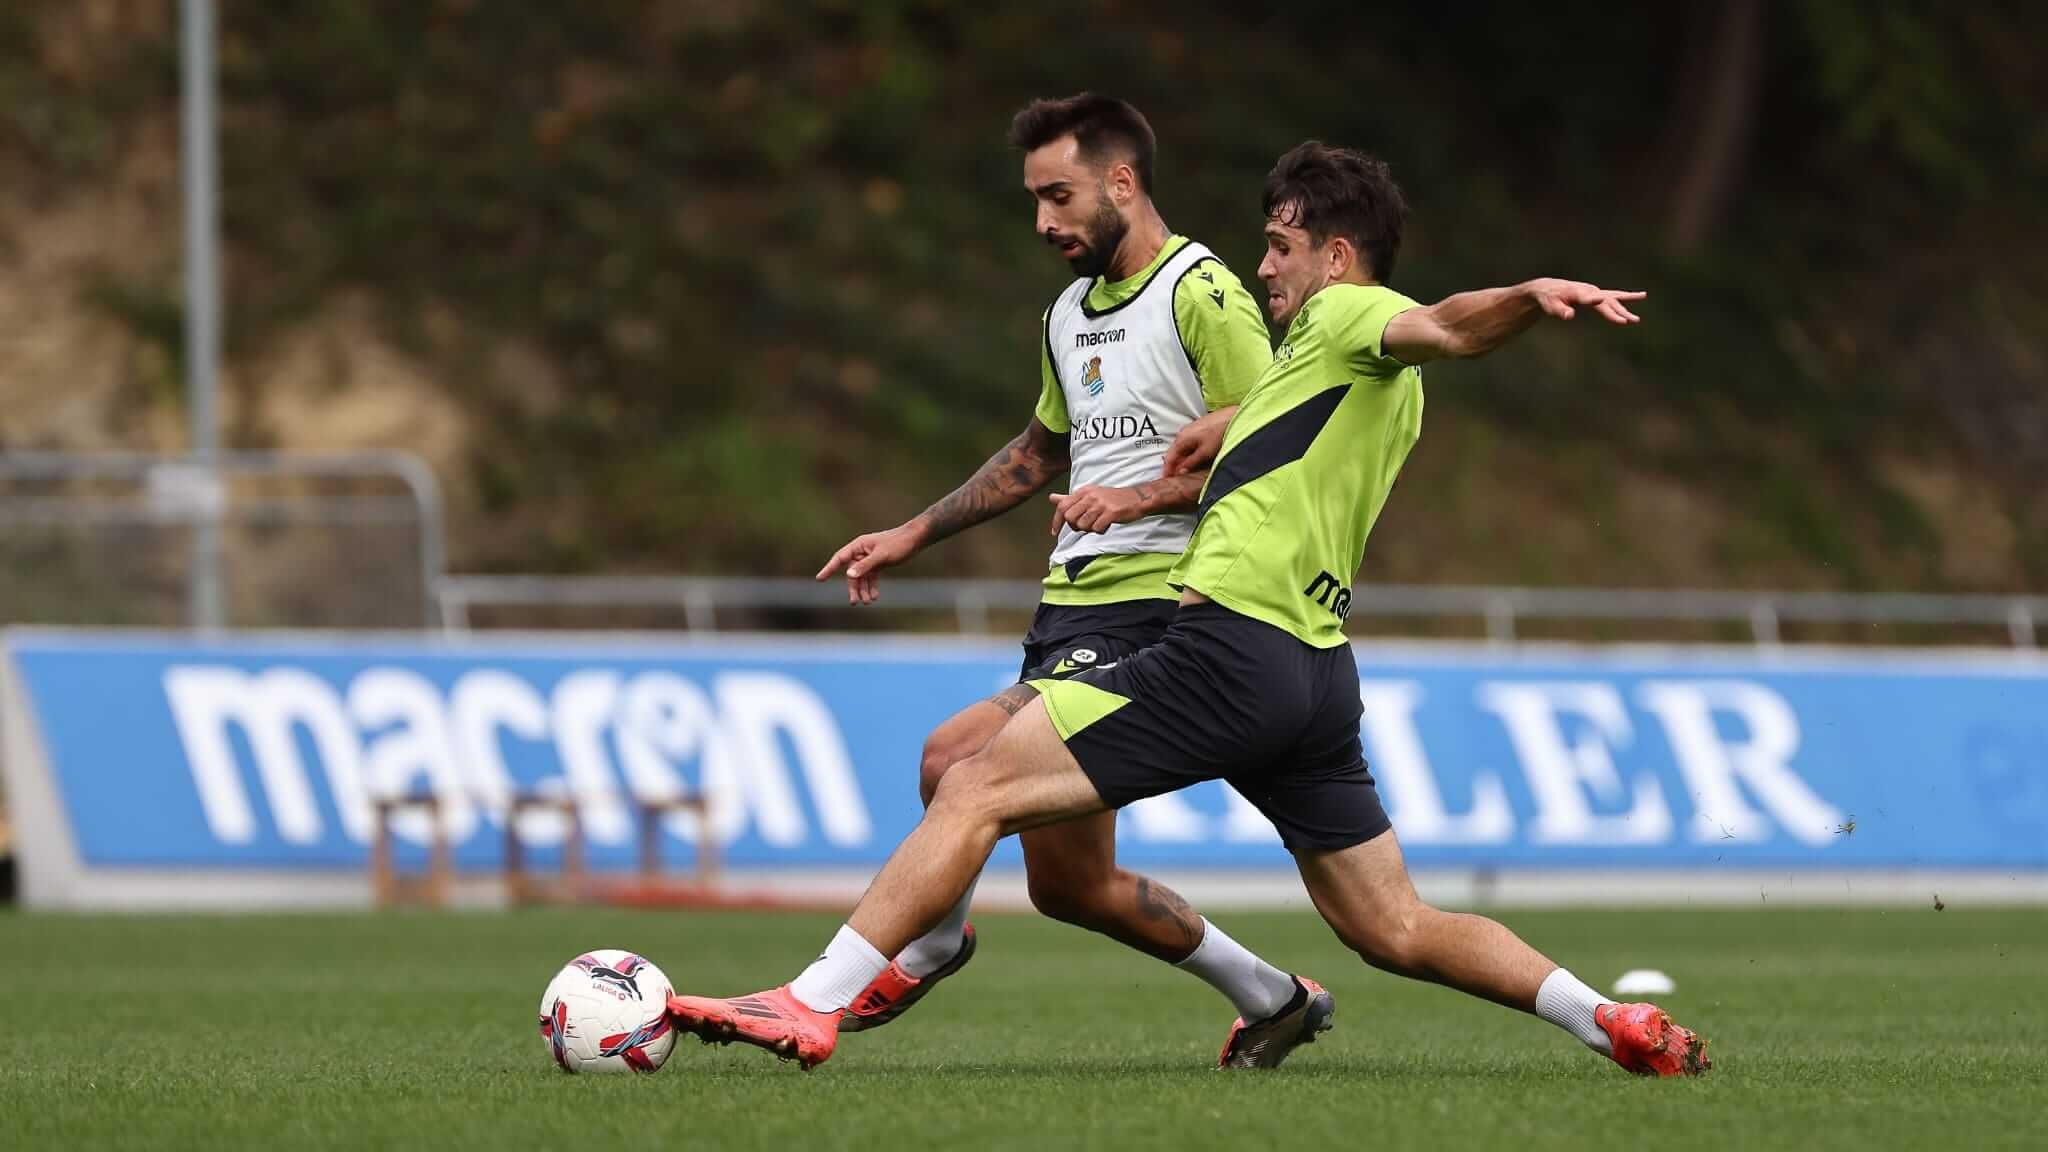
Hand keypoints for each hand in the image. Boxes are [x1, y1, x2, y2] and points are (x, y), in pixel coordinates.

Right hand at [815, 522, 923, 604]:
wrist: (915, 539)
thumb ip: (865, 566)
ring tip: (868, 602)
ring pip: (862, 577)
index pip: (840, 558)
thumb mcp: (881, 556)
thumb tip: (848, 576)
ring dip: (863, 590)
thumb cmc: (898, 543)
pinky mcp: (879, 564)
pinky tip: (874, 596)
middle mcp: (862, 552)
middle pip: (852, 573)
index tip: (819, 579)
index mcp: (859, 546)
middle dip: (854, 588)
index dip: (829, 568)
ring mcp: (870, 559)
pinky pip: (871, 577)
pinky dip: (872, 587)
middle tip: (854, 602)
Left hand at [1047, 485, 1145, 535]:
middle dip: (1075, 526)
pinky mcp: (1111, 513)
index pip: (1062, 506)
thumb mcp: (1089, 495)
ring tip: (1098, 524)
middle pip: (1070, 518)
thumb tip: (1052, 498)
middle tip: (1086, 525)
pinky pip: (1097, 529)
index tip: (1054, 532)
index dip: (1056, 521)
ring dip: (1089, 529)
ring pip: (1082, 525)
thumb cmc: (1111, 499)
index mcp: (1083, 492)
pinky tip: (1105, 525)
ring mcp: (1100, 504)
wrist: (1136, 498)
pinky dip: (1100, 531)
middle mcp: (1090, 496)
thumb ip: (1070, 499)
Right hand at [1163, 406, 1235, 475]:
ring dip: (1183, 459)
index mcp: (1182, 439)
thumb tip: (1181, 471)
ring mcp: (1192, 429)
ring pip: (1183, 448)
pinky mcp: (1200, 428)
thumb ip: (1191, 463)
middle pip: (1175, 452)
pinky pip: (1190, 443)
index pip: (1169, 458)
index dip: (1167, 470)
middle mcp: (1184, 433)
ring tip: (1186, 470)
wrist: (1233, 417)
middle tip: (1176, 478)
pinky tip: (1196, 458)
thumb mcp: (1205, 453)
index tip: (1167, 479)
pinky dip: (1190, 452)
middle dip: (1174, 465)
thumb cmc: (1220, 432)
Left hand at [1526, 279, 1645, 324]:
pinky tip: (1642, 295)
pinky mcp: (1597, 293)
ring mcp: (1594, 291)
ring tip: (1639, 311)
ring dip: (1626, 306)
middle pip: (1605, 302)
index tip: (1602, 300)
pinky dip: (1627, 296)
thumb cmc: (1549, 298)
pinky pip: (1615, 295)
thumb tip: (1569, 315)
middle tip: (1628, 321)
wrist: (1549, 288)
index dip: (1594, 300)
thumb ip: (1559, 310)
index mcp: (1576, 293)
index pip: (1587, 297)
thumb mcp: (1549, 305)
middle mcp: (1588, 290)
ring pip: (1613, 299)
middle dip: (1616, 312)